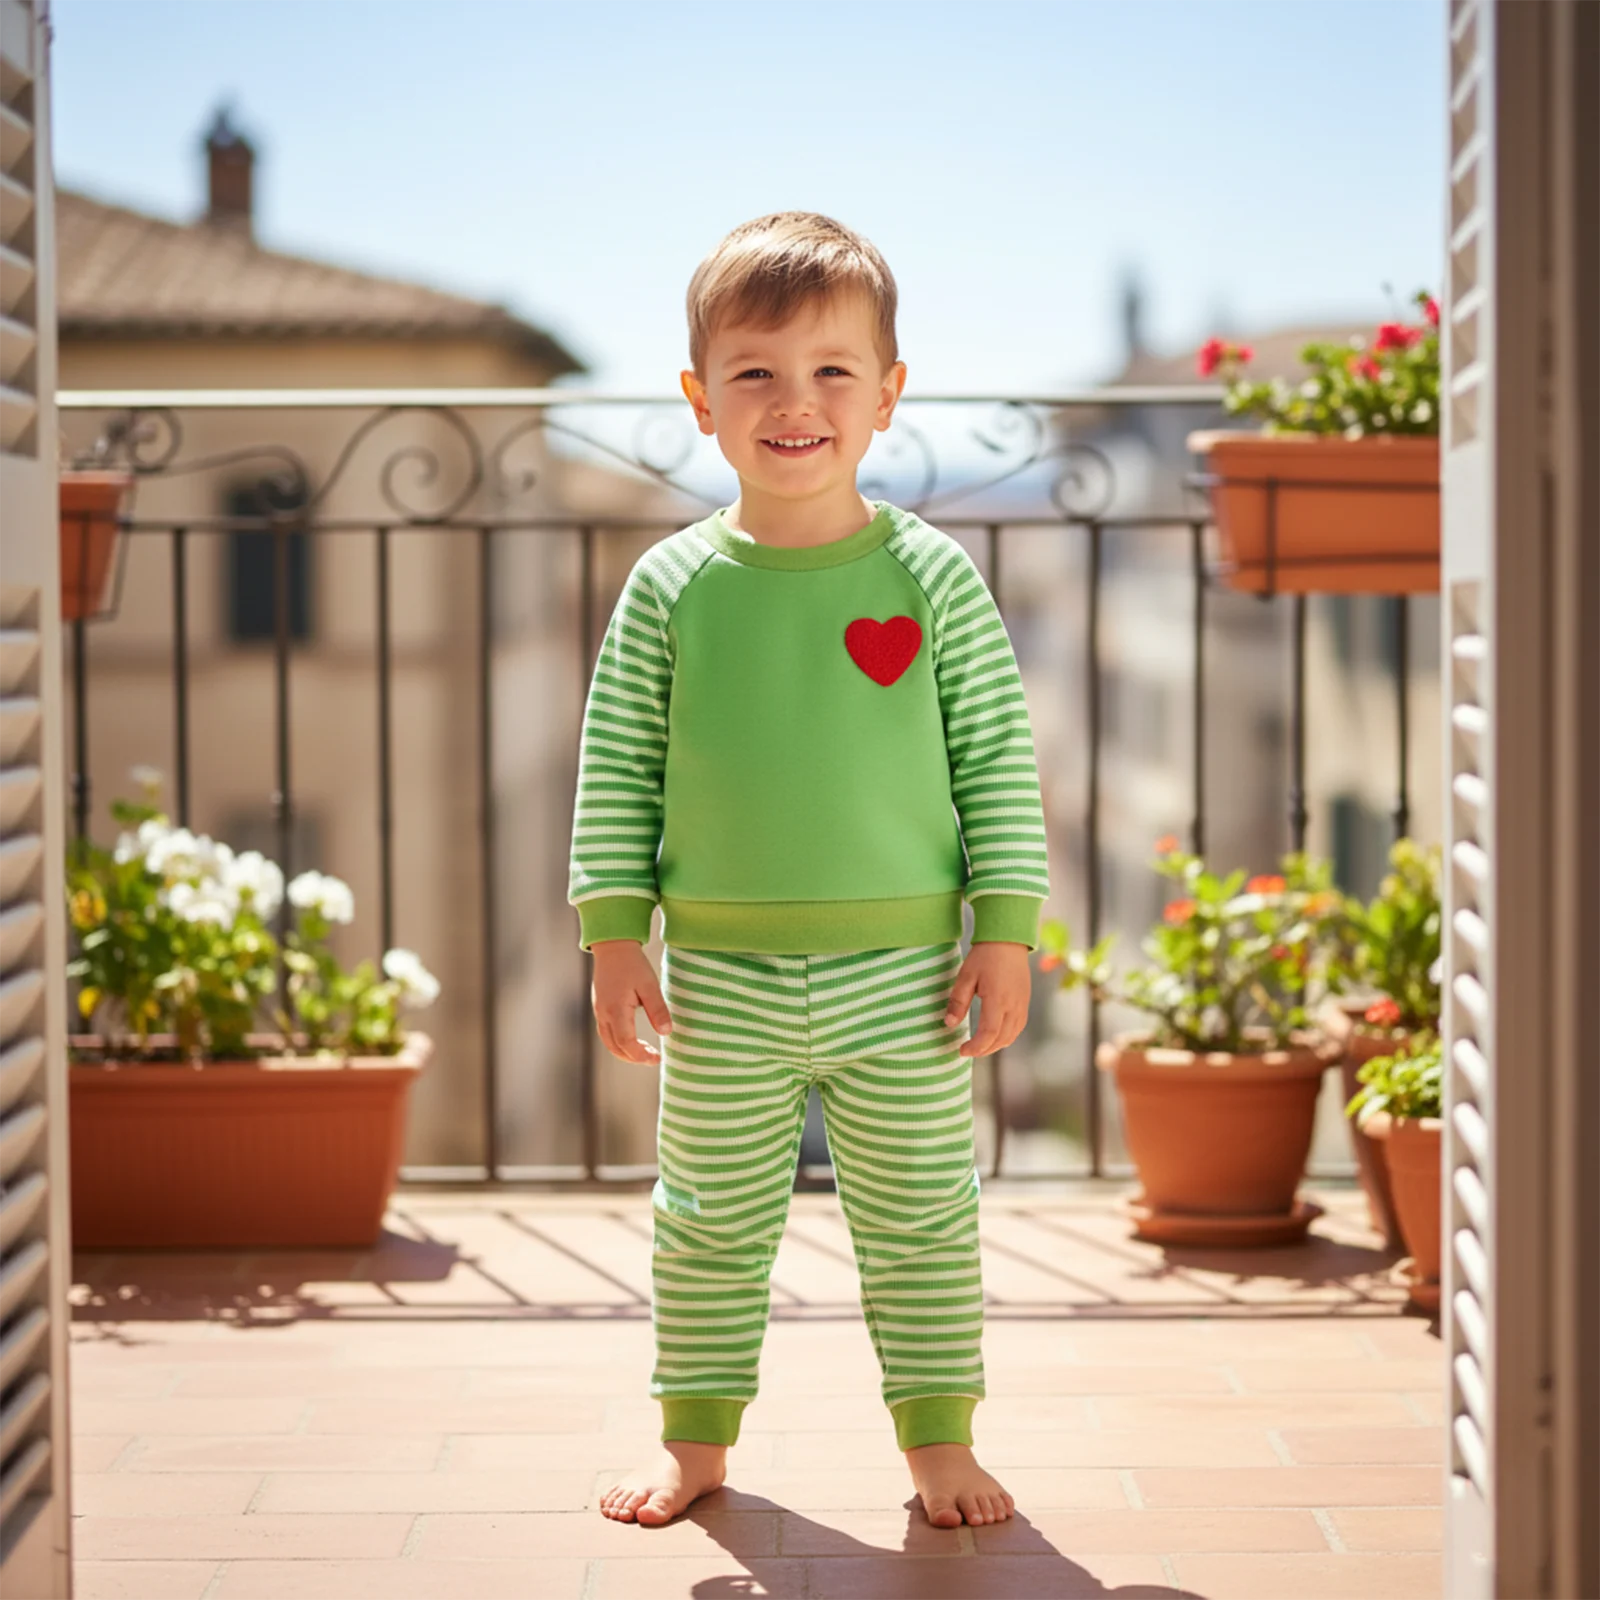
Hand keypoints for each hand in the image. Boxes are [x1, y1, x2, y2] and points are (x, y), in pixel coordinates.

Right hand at [590, 940, 672, 1064]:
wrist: (613, 946)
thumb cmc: (632, 963)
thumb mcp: (650, 985)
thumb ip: (658, 1010)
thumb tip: (666, 1033)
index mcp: (616, 1010)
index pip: (626, 1043)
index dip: (641, 1055)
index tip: (657, 1058)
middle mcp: (604, 1013)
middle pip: (615, 1047)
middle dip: (634, 1058)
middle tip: (653, 1059)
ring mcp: (599, 1011)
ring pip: (608, 1042)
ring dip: (624, 1052)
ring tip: (643, 1053)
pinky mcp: (599, 1007)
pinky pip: (606, 1032)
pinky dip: (618, 1042)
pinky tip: (631, 1039)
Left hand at [945, 942, 1031, 1057]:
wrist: (1008, 940)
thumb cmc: (985, 956)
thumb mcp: (966, 976)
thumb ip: (958, 1002)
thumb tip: (949, 1024)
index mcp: (998, 1000)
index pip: (988, 1034)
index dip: (975, 1047)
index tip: (962, 1050)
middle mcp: (1014, 1006)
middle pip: (1001, 1039)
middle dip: (984, 1050)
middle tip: (968, 1051)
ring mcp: (1022, 1004)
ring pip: (1012, 1035)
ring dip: (996, 1045)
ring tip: (980, 1046)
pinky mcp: (1026, 1001)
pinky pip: (1018, 1027)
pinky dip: (1007, 1036)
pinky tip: (995, 1035)